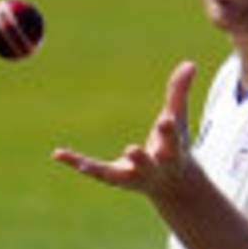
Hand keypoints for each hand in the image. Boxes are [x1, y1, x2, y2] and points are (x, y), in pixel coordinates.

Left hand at [52, 61, 196, 199]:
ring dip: (102, 170)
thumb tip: (190, 62)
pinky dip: (77, 162)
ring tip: (83, 166)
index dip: (168, 133)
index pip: (171, 141)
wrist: (171, 185)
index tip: (165, 121)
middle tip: (131, 149)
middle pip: (147, 163)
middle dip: (140, 158)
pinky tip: (57, 154)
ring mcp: (132, 176)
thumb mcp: (178, 119)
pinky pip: (95, 170)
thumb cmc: (174, 145)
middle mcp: (153, 169)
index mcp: (172, 153)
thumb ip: (180, 92)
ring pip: (118, 175)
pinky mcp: (114, 178)